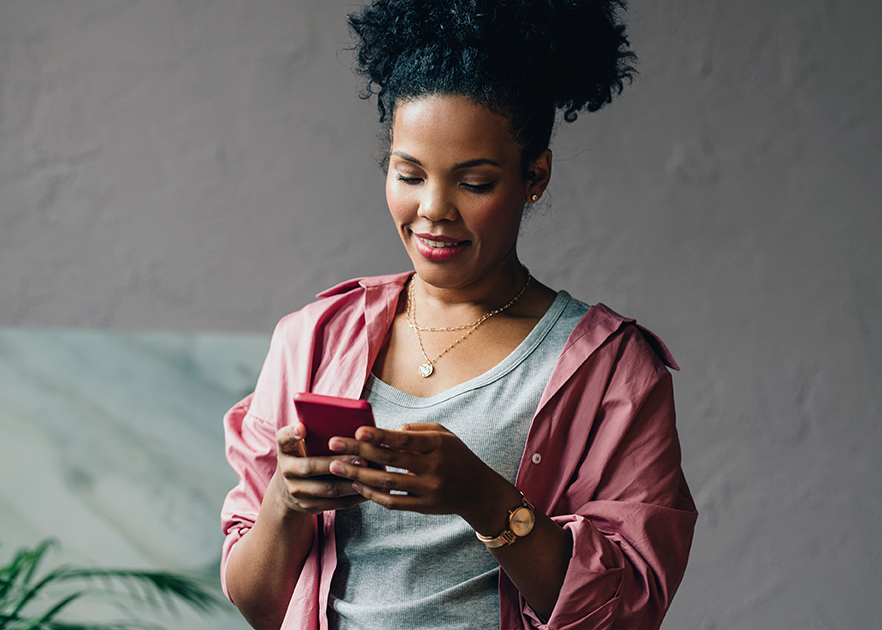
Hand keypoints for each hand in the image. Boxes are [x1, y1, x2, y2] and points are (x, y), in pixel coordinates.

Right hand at [270, 422, 368, 514]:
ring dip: (350, 482)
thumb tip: (342, 418)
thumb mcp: (300, 443)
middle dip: (338, 463)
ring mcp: (297, 492)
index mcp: (285, 449)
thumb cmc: (302, 456)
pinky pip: (335, 504)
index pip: (284, 438)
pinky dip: (354, 497)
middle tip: (361, 458)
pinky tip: (369, 489)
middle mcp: (286, 470)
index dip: (292, 433)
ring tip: (369, 474)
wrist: (287, 490)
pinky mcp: (310, 507)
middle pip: (310, 467)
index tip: (302, 427)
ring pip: (327, 489)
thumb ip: (313, 431)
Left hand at [326, 423, 510, 527]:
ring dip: (359, 475)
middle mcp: (433, 468)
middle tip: (333, 445)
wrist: (479, 491)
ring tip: (336, 467)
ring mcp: (428, 490)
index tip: (357, 430)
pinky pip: (393, 502)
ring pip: (387, 484)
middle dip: (358, 452)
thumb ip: (416, 429)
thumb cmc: (457, 456)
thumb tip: (388, 431)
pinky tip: (357, 486)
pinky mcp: (424, 508)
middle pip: (390, 460)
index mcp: (438, 445)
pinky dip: (373, 495)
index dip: (380, 435)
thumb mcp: (444, 434)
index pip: (404, 440)